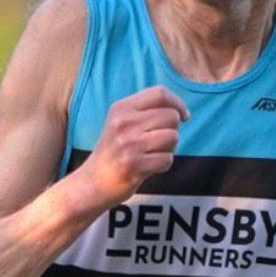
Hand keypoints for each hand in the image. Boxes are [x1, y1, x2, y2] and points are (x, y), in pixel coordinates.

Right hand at [78, 86, 189, 207]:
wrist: (92, 183)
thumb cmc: (113, 153)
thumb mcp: (120, 123)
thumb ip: (144, 112)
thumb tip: (178, 109)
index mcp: (121, 108)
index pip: (160, 93)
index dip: (178, 103)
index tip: (183, 116)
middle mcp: (124, 123)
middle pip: (171, 116)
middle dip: (173, 130)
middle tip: (160, 142)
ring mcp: (129, 144)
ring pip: (173, 137)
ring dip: (170, 148)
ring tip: (153, 154)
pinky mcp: (134, 165)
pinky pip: (167, 159)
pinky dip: (164, 165)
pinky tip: (150, 167)